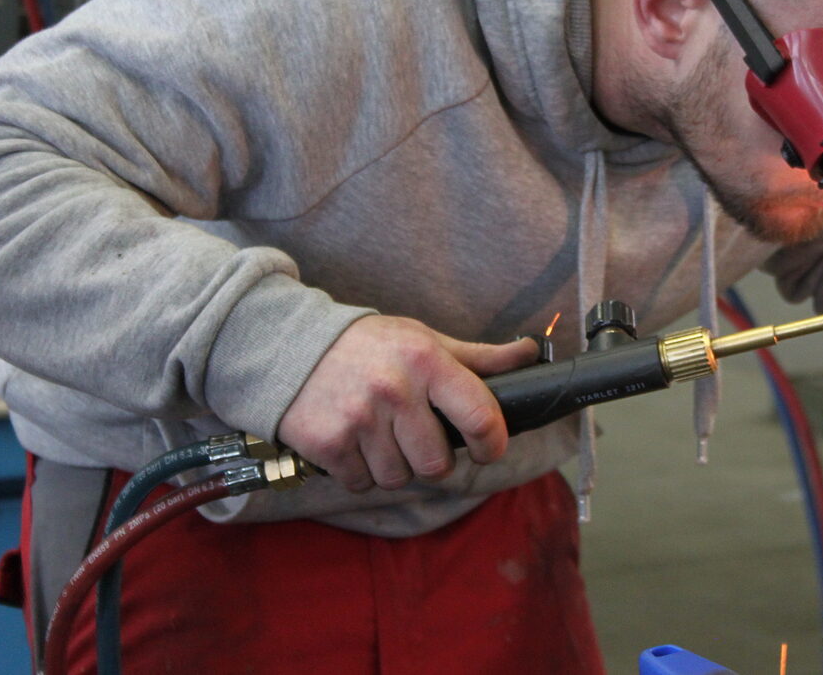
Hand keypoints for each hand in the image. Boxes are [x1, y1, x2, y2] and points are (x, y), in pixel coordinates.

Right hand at [278, 315, 538, 493]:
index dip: (493, 443)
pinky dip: (360, 471)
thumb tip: (532, 353)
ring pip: (400, 478)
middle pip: (438, 464)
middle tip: (416, 437)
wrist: (290, 347)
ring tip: (380, 435)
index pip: (480, 416)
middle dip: (432, 458)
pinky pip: (362, 482)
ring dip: (394, 466)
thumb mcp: (425, 340)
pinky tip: (353, 441)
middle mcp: (395, 390)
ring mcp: (359, 420)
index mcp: (427, 361)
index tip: (489, 449)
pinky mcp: (328, 444)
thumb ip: (479, 357)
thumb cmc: (370, 345)